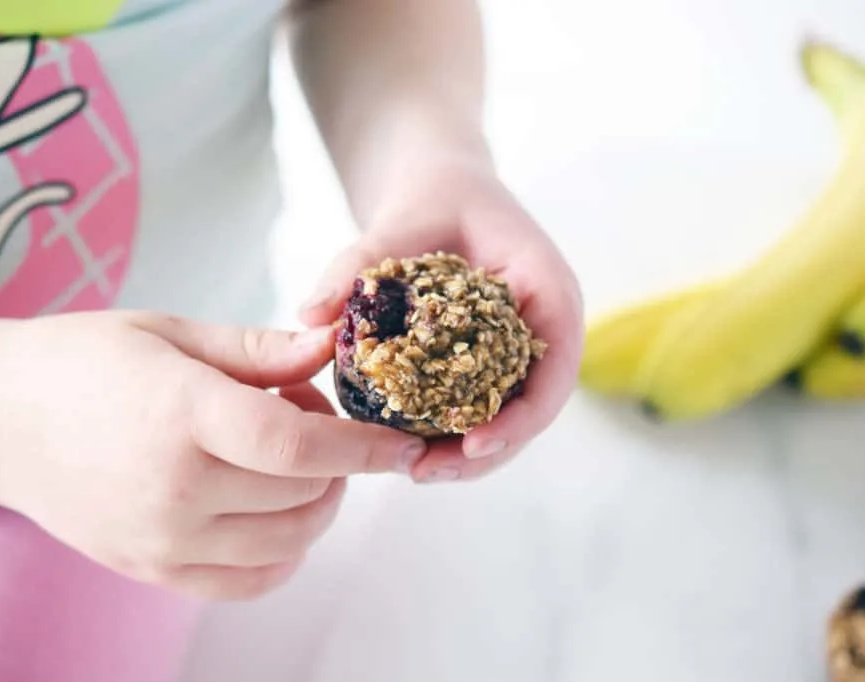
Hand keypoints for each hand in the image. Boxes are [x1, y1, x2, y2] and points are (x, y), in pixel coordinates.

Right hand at [0, 311, 425, 599]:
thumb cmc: (83, 361)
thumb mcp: (172, 333)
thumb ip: (259, 350)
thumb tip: (330, 347)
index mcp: (180, 414)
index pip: (297, 445)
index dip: (363, 446)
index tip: (403, 441)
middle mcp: (173, 488)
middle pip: (302, 491)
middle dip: (337, 457)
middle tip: (309, 412)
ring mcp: (161, 539)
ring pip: (287, 541)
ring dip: (317, 501)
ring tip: (287, 455)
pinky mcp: (151, 568)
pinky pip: (248, 581)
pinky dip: (284, 551)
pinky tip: (274, 507)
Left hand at [300, 152, 582, 482]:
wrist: (441, 189)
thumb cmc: (432, 196)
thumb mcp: (397, 221)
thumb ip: (358, 264)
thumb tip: (309, 316)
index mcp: (546, 286)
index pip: (555, 366)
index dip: (522, 416)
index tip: (471, 443)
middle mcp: (544, 325)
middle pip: (532, 407)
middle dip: (485, 451)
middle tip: (424, 473)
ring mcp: (521, 347)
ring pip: (508, 415)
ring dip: (467, 453)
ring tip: (412, 472)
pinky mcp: (492, 359)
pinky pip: (481, 403)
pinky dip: (451, 430)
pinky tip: (408, 448)